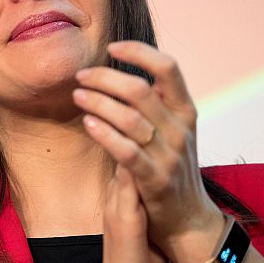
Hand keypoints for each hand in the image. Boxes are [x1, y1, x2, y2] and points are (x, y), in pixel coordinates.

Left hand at [73, 41, 224, 262]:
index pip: (168, 67)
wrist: (186, 216)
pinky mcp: (155, 179)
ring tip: (77, 95)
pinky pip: (126, 151)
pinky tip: (88, 123)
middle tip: (81, 76)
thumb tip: (118, 73)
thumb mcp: (170, 129)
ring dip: (98, 102)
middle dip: (105, 78)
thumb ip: (152, 103)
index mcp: (184, 110)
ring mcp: (169, 154)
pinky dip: (105, 133)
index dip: (139, 52)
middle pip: (139, 90)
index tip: (111, 47)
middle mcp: (180, 128)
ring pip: (129, 118)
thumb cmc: (169, 165)